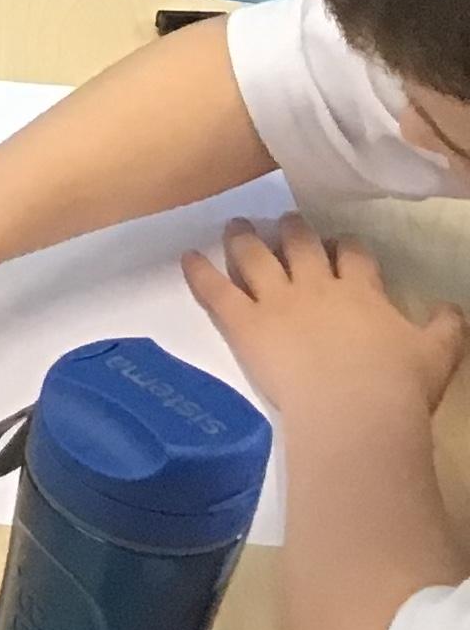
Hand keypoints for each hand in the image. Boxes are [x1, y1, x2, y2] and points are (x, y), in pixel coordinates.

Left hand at [185, 214, 467, 433]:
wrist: (354, 409)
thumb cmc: (399, 385)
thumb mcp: (438, 353)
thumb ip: (446, 326)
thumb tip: (452, 307)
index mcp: (361, 291)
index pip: (352, 254)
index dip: (345, 245)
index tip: (339, 242)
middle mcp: (315, 286)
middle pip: (300, 244)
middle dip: (292, 229)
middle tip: (283, 221)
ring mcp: (276, 301)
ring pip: (254, 257)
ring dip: (243, 237)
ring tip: (234, 224)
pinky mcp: (244, 322)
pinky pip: (216, 290)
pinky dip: (199, 271)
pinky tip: (186, 256)